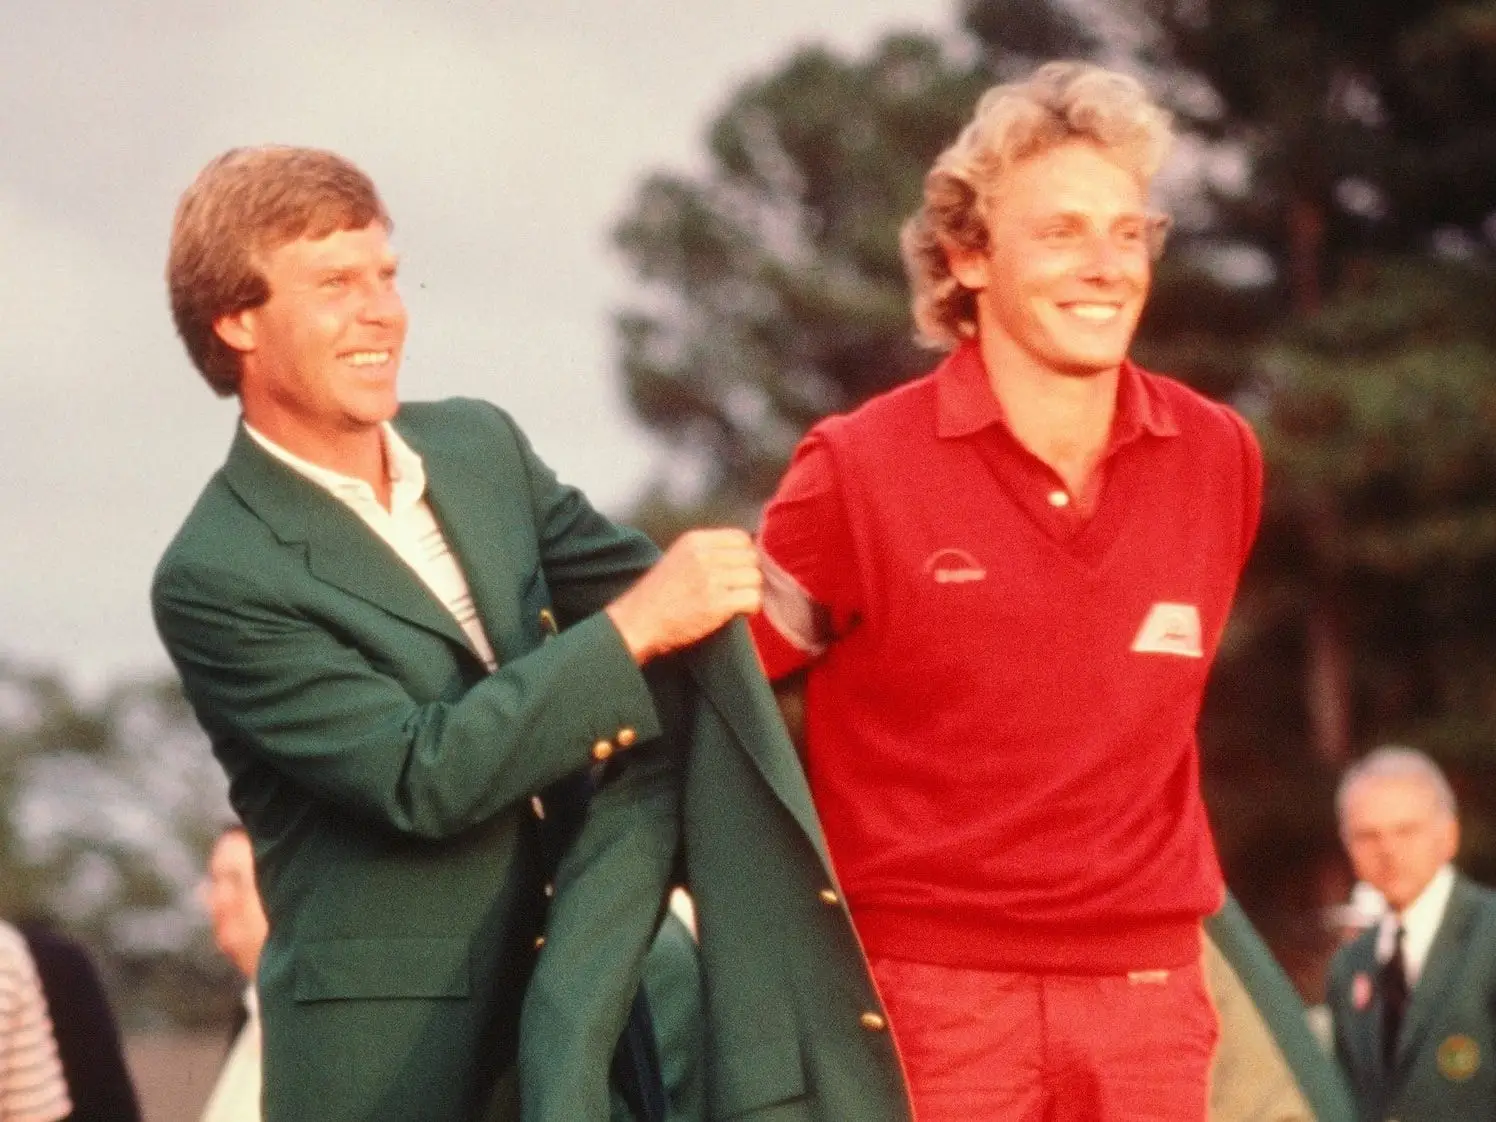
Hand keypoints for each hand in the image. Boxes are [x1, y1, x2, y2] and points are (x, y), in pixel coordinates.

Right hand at [605, 529, 761, 662]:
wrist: (638, 622)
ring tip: (736, 601)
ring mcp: (712, 579)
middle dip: (749, 574)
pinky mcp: (718, 604)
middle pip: (752, 557)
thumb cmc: (657, 595)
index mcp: (695, 540)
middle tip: (738, 588)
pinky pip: (753, 599)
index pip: (741, 537)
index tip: (738, 569)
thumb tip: (742, 554)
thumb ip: (706, 551)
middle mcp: (704, 555)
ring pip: (755, 578)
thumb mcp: (678, 557)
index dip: (744, 555)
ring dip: (750, 591)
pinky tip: (737, 612)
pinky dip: (751, 608)